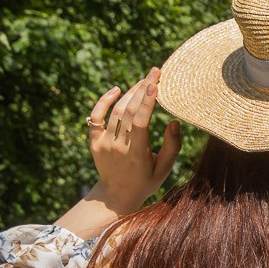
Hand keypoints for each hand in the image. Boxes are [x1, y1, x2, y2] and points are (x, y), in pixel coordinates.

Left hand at [56, 68, 181, 239]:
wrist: (115, 195)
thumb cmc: (146, 181)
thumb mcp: (164, 169)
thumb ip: (171, 146)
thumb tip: (174, 122)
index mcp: (136, 154)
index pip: (140, 121)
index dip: (147, 101)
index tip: (156, 83)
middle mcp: (117, 146)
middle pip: (128, 111)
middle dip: (142, 89)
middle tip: (154, 72)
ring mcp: (103, 143)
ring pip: (115, 111)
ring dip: (129, 93)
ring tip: (143, 80)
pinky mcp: (94, 141)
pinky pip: (95, 117)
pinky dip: (103, 102)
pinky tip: (116, 90)